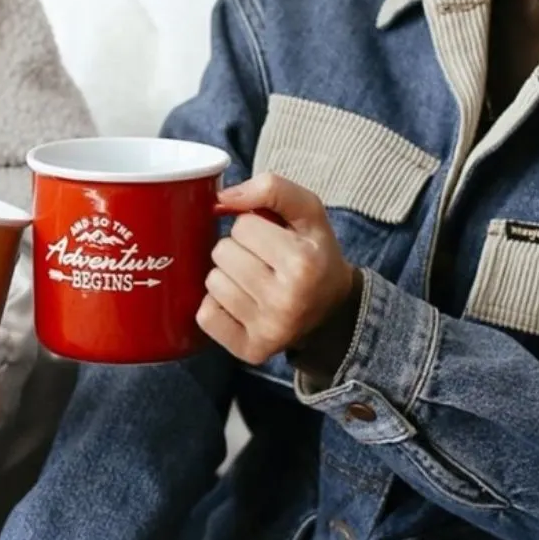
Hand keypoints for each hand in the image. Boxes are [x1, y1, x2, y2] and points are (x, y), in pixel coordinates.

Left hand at [199, 174, 356, 365]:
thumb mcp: (309, 212)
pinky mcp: (250, 350)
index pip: (241, 225)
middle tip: (263, 263)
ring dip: (227, 278)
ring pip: (212, 282)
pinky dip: (218, 307)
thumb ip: (272, 189)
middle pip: (222, 253)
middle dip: (238, 251)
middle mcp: (287, 300)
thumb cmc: (315, 254)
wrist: (332, 312)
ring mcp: (268, 330)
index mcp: (303, 262)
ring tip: (255, 283)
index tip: (273, 241)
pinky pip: (205, 315)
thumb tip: (222, 197)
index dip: (254, 228)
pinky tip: (243, 306)